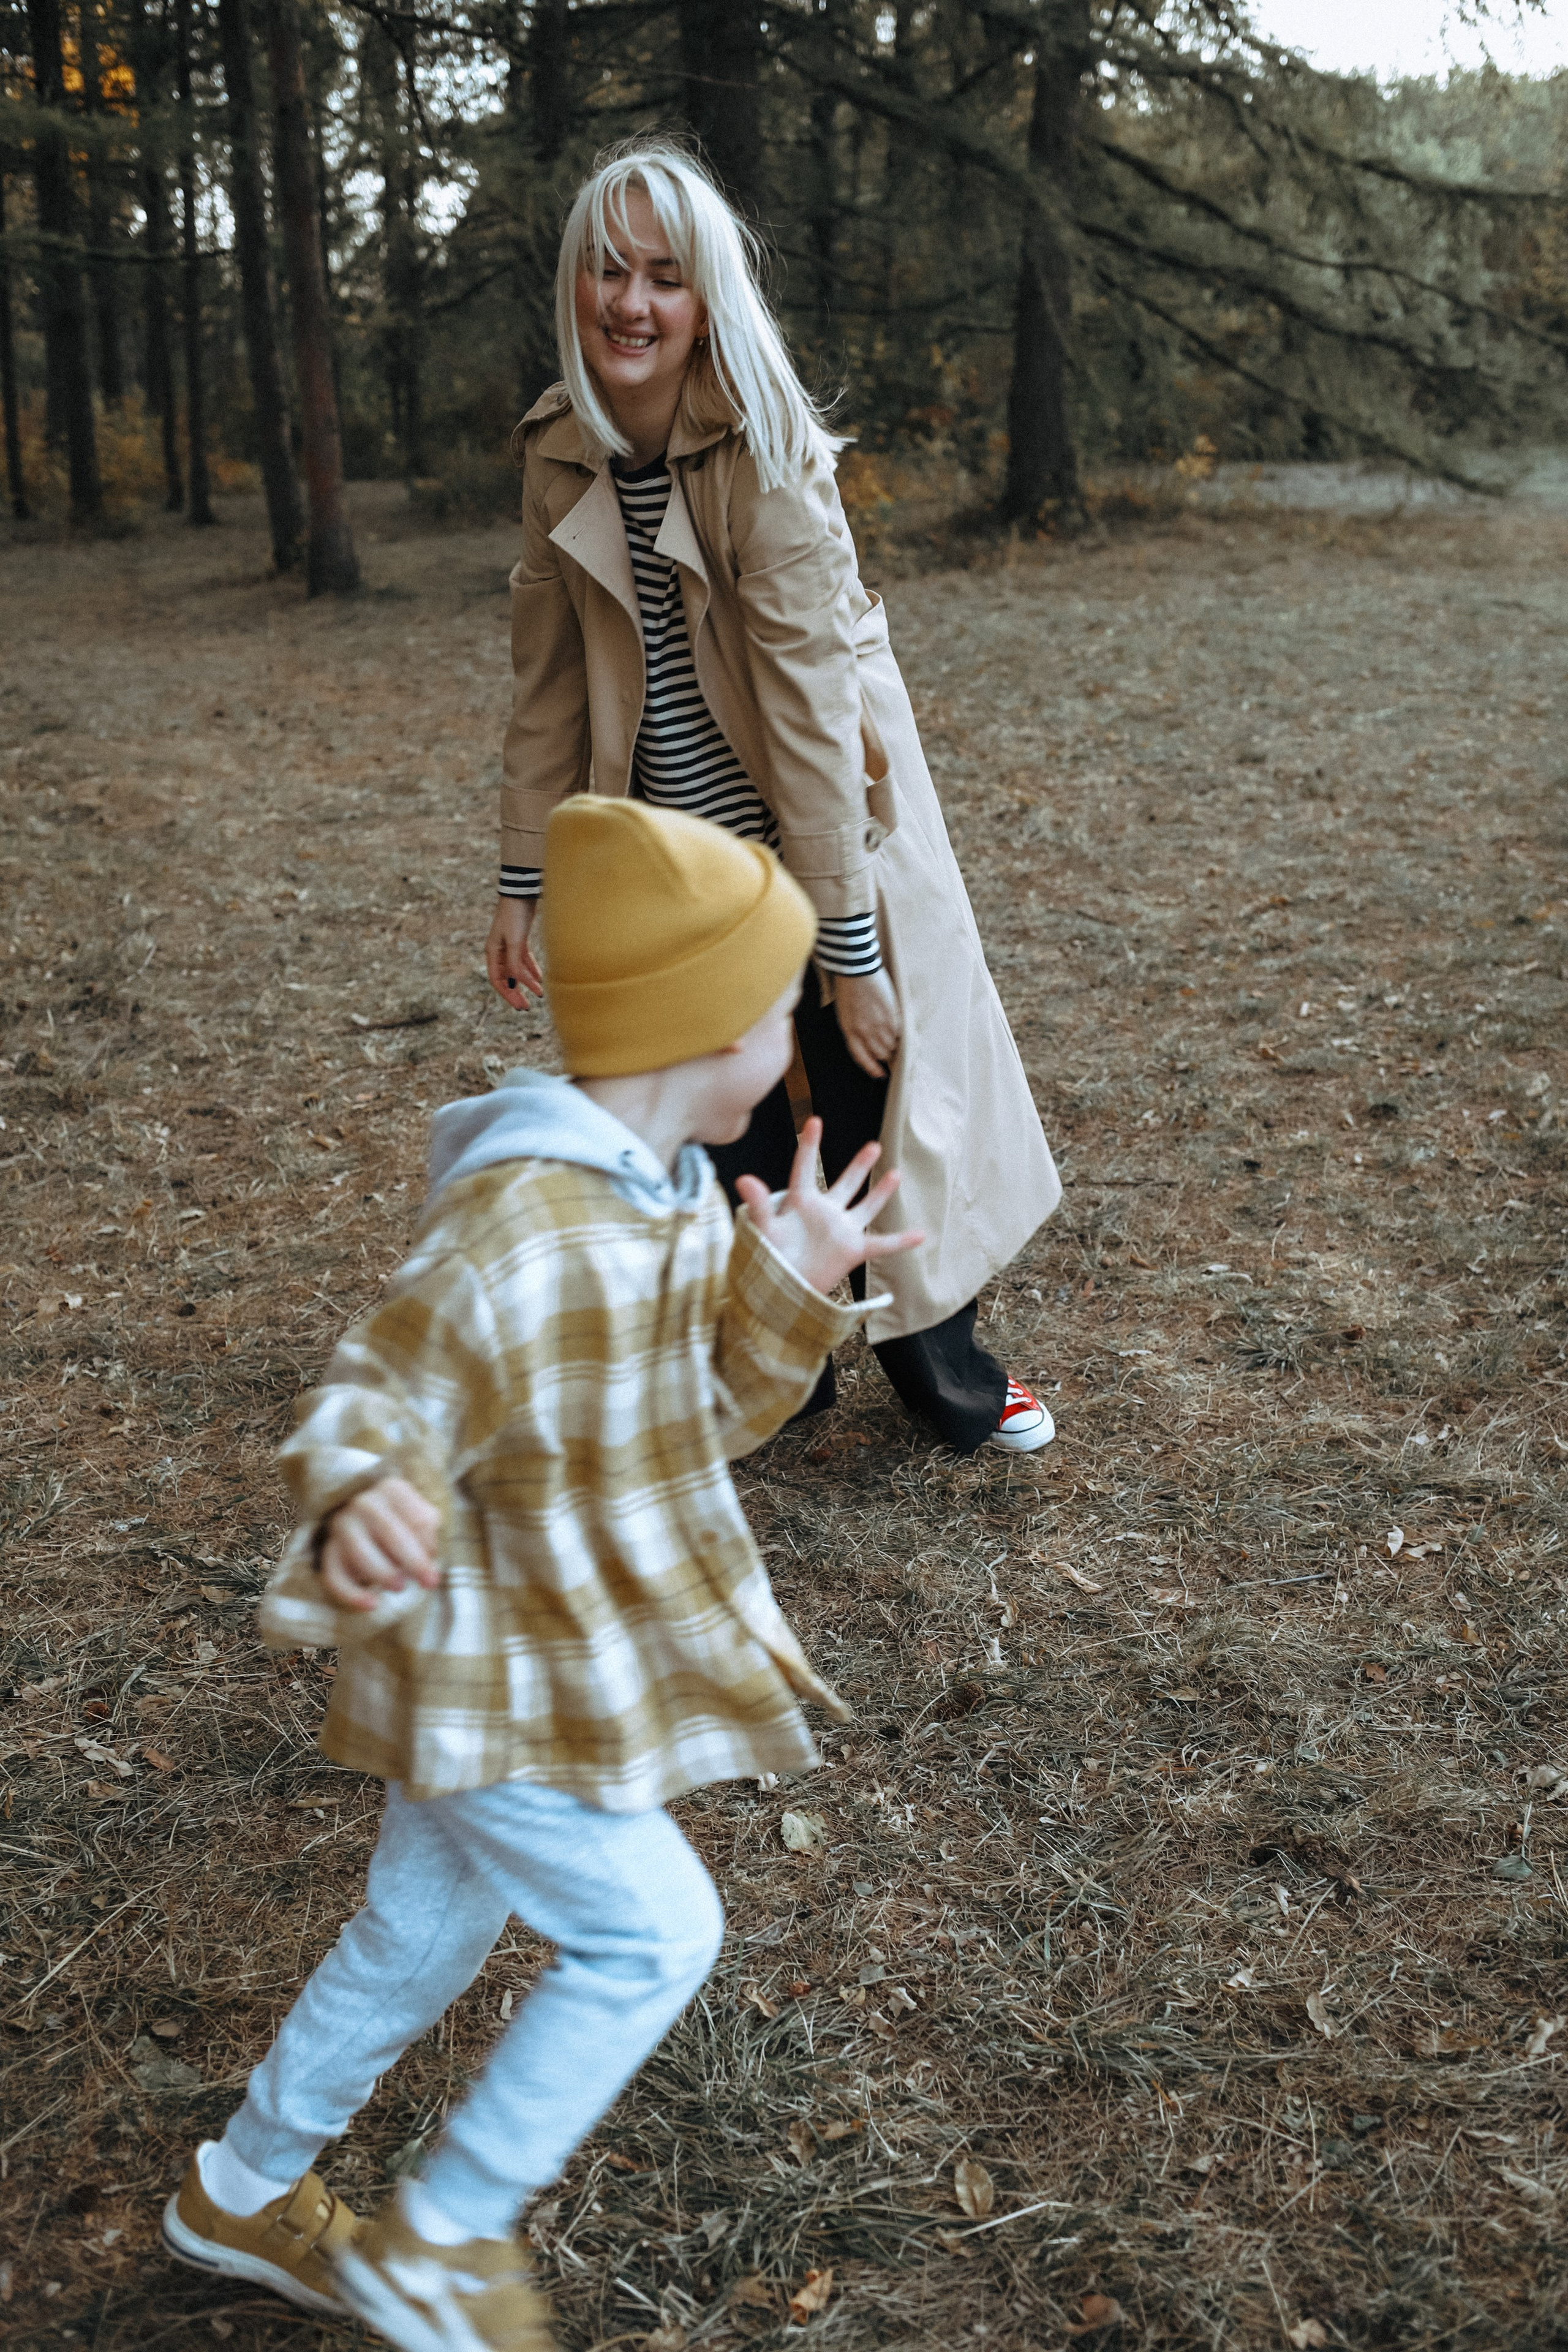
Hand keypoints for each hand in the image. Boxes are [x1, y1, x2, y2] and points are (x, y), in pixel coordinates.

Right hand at [318, 1477, 441, 1611]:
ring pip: (360, 1552)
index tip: (435, 1558)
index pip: (417, 1517)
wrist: (362, 1514)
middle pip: (391, 1533)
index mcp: (391, 1489)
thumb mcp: (419, 1514)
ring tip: (401, 1587)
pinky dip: (351, 1594)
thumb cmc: (400, 1518)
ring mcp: (342, 1525)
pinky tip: (371, 1605)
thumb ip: (428, 1530)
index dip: (430, 1542)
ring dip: (383, 1572)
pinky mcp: (328, 1550)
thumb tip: (427, 1555)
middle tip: (429, 1582)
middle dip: (414, 1561)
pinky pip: (334, 1574)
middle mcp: (364, 1503)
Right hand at [486, 896, 543, 1007]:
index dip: (508, 995)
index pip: (498, 981)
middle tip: (527, 1007)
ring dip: (527, 982)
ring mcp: (509, 946)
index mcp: (492, 952)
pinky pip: (524, 960)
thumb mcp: (515, 943)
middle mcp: (498, 951)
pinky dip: (531, 970)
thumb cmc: (515, 917)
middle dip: (517, 993)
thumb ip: (514, 964)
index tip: (520, 1006)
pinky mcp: (520, 940)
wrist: (522, 893)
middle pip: (506, 978)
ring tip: (538, 994)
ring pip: (517, 970)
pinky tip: (540, 978)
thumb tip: (513, 985)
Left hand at [736, 1116, 921, 1296]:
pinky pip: (882, 1244)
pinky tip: (921, 1234)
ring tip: (896, 1173)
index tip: (814, 1120)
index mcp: (800, 1202)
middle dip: (860, 1165)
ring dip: (881, 1192)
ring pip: (866, 1206)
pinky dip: (901, 1241)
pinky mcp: (853, 1250)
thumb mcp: (764, 1229)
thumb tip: (742, 1178)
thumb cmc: (769, 1258)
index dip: (809, 1145)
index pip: (805, 1168)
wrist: (780, 1290)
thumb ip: (759, 1204)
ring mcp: (842, 1230)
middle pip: (846, 1183)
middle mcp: (825, 1212)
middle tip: (874, 1146)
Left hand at [832, 968, 900, 1078]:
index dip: (872, 1069)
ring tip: (895, 1036)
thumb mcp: (845, 1014)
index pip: (861, 1058)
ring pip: (892, 1045)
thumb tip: (871, 1044)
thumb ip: (856, 1030)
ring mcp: (879, 1024)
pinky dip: (900, 1032)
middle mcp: (864, 1031)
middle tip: (891, 1050)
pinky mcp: (891, 1015)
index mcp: (849, 1031)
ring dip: (894, 1043)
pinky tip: (899, 1025)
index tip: (881, 1075)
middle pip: (880, 1053)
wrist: (856, 969)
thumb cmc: (848, 990)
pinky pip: (899, 1031)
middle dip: (886, 1055)